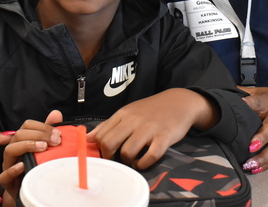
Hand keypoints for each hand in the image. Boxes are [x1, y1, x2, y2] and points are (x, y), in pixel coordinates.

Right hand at [0, 110, 62, 205]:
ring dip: (27, 146)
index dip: (42, 126)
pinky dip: (14, 169)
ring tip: (43, 148)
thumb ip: (49, 131)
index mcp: (22, 141)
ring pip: (9, 150)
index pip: (27, 126)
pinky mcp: (7, 181)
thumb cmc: (36, 167)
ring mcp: (8, 165)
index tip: (58, 133)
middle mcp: (14, 150)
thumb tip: (56, 114)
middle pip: (18, 135)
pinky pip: (4, 174)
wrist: (29, 190)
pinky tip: (24, 165)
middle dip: (38, 135)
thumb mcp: (45, 148)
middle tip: (55, 141)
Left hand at [87, 88, 214, 169]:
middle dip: (109, 156)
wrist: (179, 102)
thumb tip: (88, 138)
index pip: (101, 135)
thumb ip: (108, 125)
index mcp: (123, 114)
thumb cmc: (150, 110)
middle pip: (109, 143)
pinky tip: (143, 162)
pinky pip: (149, 156)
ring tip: (132, 160)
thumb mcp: (128, 112)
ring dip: (127, 161)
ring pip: (127, 152)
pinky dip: (143, 164)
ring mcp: (149, 129)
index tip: (107, 153)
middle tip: (117, 159)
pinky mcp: (164, 138)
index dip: (100, 148)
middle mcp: (133, 121)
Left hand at [238, 86, 267, 173]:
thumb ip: (245, 93)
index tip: (240, 105)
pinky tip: (255, 169)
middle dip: (262, 138)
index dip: (249, 103)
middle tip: (250, 146)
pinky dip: (266, 164)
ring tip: (249, 164)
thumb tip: (223, 90)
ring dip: (263, 157)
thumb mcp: (263, 91)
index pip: (259, 102)